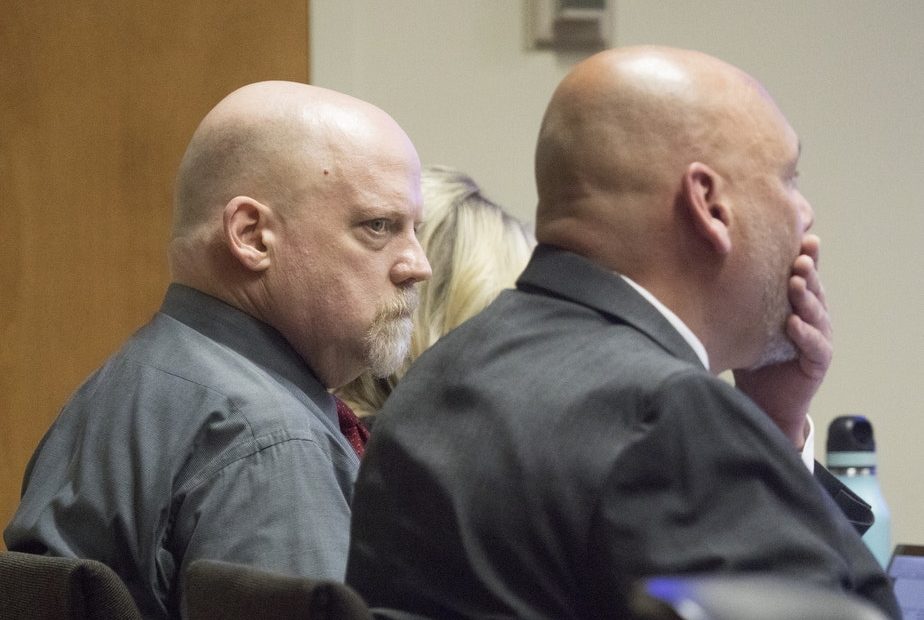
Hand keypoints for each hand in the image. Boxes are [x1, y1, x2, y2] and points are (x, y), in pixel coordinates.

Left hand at [733, 234, 832, 448]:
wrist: (762, 402)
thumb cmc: (748, 357)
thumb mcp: (739, 323)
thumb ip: (730, 299)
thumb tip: (691, 270)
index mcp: (792, 302)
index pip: (800, 274)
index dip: (804, 255)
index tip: (800, 235)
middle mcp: (809, 315)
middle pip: (812, 287)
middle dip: (807, 270)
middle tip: (800, 256)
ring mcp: (816, 337)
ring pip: (816, 312)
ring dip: (807, 297)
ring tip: (796, 282)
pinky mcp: (816, 362)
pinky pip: (815, 345)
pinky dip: (805, 334)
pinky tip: (794, 324)